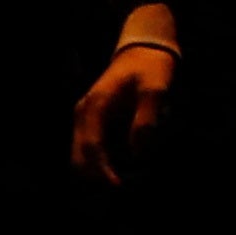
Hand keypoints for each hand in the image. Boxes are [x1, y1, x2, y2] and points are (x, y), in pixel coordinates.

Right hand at [70, 43, 173, 185]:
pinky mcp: (94, 122)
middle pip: (79, 156)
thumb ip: (146, 120)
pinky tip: (127, 163)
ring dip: (101, 169)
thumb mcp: (155, 90)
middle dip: (98, 175)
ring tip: (129, 175)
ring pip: (82, 155)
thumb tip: (138, 152)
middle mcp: (84, 114)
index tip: (118, 185)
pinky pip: (93, 148)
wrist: (144, 50)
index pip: (91, 147)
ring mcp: (86, 118)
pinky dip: (105, 160)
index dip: (103, 170)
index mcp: (95, 106)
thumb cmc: (151, 67)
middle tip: (125, 184)